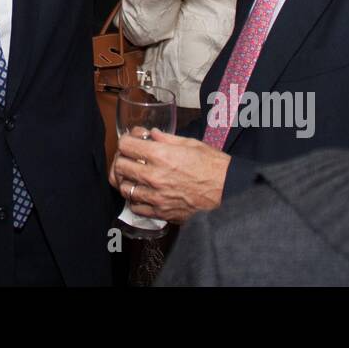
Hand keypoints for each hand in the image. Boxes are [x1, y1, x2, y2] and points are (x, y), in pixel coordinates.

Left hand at [109, 127, 228, 223]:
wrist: (229, 191)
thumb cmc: (214, 166)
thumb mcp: (191, 144)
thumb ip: (166, 138)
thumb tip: (152, 135)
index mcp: (161, 155)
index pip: (125, 145)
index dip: (126, 141)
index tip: (132, 141)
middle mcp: (154, 176)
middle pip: (120, 166)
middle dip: (123, 158)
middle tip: (131, 158)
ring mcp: (156, 196)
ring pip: (124, 188)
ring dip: (127, 180)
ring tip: (135, 176)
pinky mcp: (162, 212)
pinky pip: (136, 207)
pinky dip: (135, 200)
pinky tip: (143, 193)